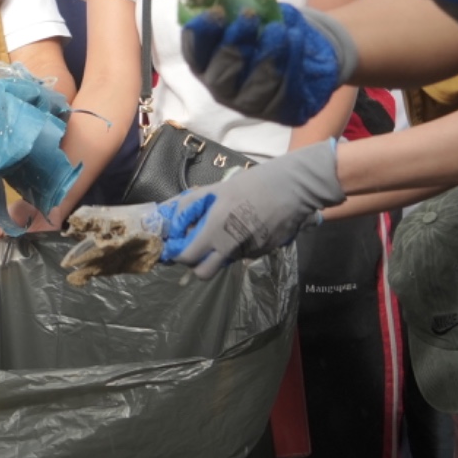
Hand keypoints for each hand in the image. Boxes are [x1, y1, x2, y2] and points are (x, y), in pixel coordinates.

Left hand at [172, 142, 342, 277]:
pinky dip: (238, 246)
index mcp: (217, 229)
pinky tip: (246, 227)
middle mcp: (232, 247)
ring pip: (223, 264)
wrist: (294, 188)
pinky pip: (242, 256)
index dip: (179, 252)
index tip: (178, 243)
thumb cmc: (251, 184)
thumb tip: (164, 217)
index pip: (187, 257)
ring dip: (218, 253)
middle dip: (196, 263)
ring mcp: (249, 253)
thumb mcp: (214, 190)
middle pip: (203, 273)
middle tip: (197, 245)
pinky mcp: (264, 253)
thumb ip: (186, 206)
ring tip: (226, 229)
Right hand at [180, 2, 357, 126]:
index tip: (215, 12)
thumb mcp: (256, 13)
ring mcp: (252, 104)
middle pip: (220, 76)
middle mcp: (224, 88)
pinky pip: (285, 92)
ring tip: (279, 28)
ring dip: (267, 54)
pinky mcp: (282, 112)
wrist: (312, 54)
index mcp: (208, 63)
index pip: (195, 53)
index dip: (201, 35)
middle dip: (233, 45)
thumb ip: (239, 6)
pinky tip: (296, 38)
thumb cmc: (272, 32)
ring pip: (254, 87)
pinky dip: (291, 62)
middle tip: (249, 16)